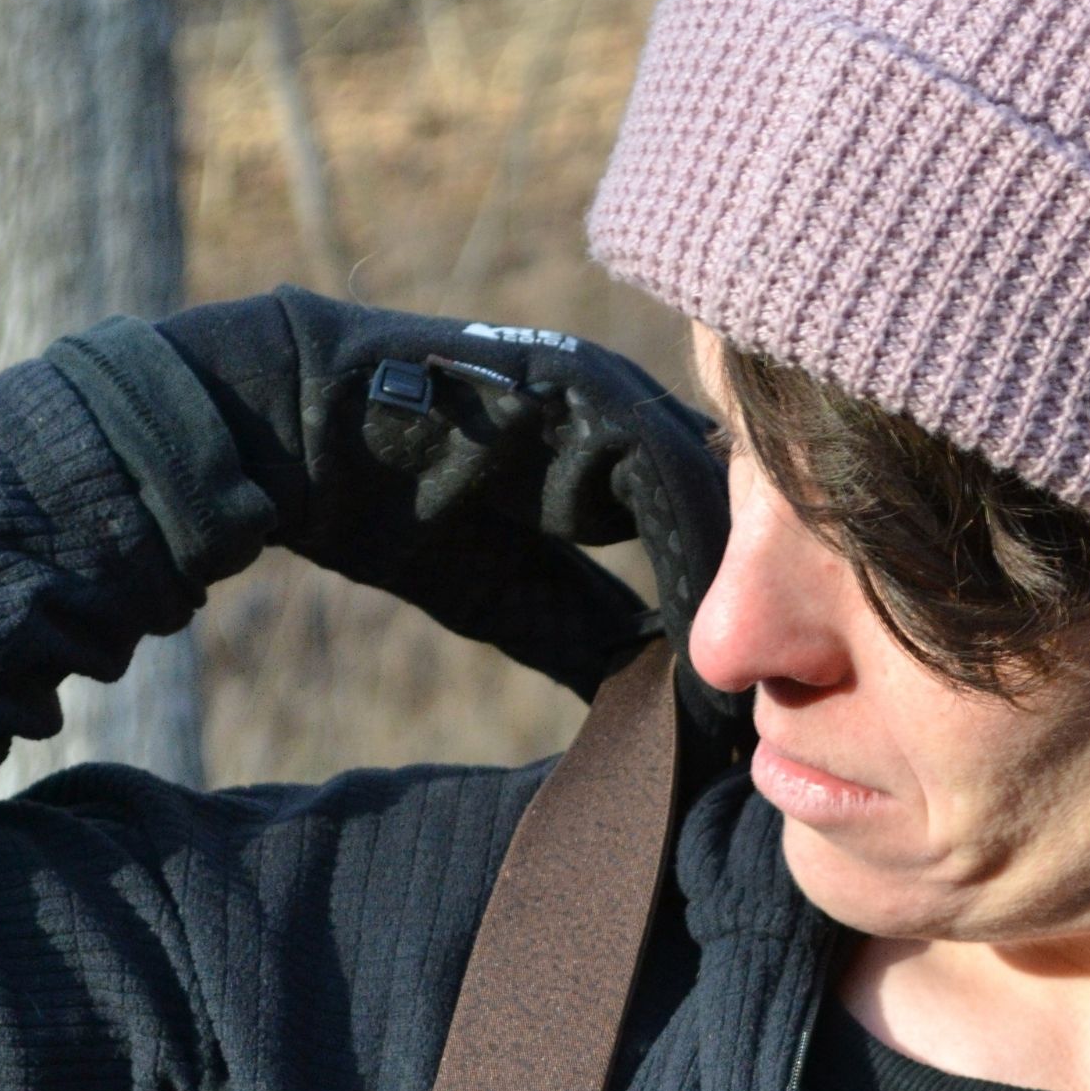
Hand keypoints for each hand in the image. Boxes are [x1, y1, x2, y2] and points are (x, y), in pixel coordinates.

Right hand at [70, 287, 749, 753]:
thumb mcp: (512, 590)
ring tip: (763, 675)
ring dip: (744, 582)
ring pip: (715, 490)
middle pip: (739, 504)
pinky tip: (707, 628)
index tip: (769, 689)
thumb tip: (664, 700)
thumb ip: (592, 630)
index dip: (746, 602)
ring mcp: (611, 390)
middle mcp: (629, 403)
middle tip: (795, 689)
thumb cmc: (391, 506)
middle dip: (769, 593)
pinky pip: (663, 480)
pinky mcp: (581, 392)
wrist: (295, 434)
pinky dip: (690, 556)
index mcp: (620, 442)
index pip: (719, 520)